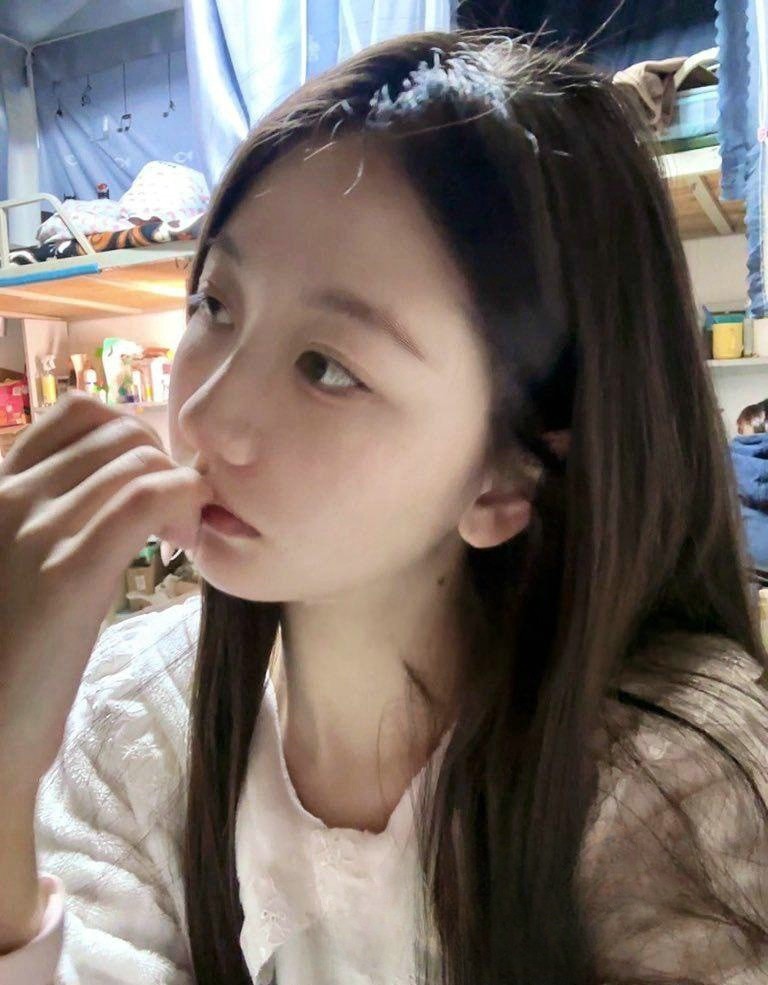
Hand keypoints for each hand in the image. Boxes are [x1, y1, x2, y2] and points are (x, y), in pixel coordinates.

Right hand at [0, 391, 212, 791]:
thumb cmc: (9, 652)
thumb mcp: (22, 561)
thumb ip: (55, 517)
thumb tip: (127, 486)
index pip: (76, 411)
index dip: (132, 432)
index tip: (148, 479)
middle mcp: (9, 497)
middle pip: (119, 432)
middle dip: (163, 461)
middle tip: (174, 514)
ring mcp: (33, 530)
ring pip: (137, 460)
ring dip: (179, 487)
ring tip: (179, 535)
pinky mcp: (68, 572)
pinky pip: (143, 499)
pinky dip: (182, 502)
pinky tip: (185, 540)